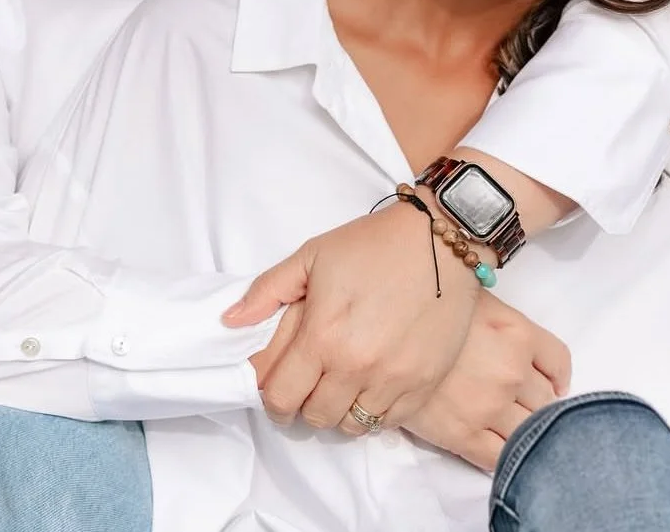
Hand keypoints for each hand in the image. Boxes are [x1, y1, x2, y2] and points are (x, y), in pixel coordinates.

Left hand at [225, 203, 479, 432]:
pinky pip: (387, 422)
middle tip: (310, 383)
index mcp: (323, 336)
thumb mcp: (312, 255)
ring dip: (339, 410)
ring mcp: (393, 380)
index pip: (281, 397)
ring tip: (341, 383)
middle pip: (315, 418)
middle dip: (304, 405)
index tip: (277, 387)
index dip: (272, 398)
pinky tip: (371, 384)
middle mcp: (356, 367)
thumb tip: (229, 322)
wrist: (440, 242)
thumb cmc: (372, 245)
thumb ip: (268, 291)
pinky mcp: (423, 386)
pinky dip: (373, 410)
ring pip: (351, 425)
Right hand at [402, 292, 570, 470]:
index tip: (548, 382)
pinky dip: (506, 456)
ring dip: (524, 430)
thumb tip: (516, 339)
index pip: (558, 361)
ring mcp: (491, 406)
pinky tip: (495, 446)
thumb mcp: (471, 300)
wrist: (379, 335)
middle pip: (547, 400)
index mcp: (516, 332)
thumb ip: (502, 321)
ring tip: (504, 422)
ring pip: (530, 431)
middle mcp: (511, 370)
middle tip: (519, 400)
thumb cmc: (424, 310)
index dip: (555, 375)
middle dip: (538, 403)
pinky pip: (501, 457)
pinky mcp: (465, 436)